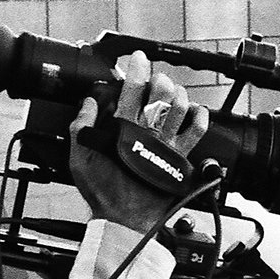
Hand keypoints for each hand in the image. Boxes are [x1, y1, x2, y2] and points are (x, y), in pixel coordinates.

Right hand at [69, 52, 212, 233]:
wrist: (124, 220)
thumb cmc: (103, 192)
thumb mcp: (79, 159)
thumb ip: (81, 127)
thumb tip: (88, 103)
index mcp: (123, 130)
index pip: (133, 89)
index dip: (137, 69)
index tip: (138, 58)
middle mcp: (148, 135)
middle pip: (161, 94)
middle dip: (159, 79)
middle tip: (154, 79)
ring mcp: (167, 146)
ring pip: (180, 108)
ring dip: (177, 93)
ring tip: (172, 91)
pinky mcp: (180, 160)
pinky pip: (197, 133)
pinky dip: (200, 117)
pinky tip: (196, 110)